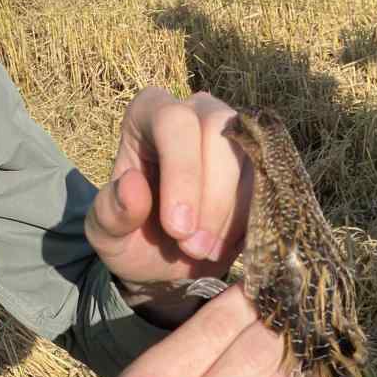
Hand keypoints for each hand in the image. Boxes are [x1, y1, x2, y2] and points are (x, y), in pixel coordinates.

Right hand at [0, 284, 298, 376]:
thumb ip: (181, 351)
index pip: (220, 325)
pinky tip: (274, 376)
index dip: (247, 297)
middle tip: (274, 311)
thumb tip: (241, 310)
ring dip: (285, 357)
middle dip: (273, 323)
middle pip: (259, 352)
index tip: (256, 285)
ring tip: (277, 343)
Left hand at [84, 88, 251, 325]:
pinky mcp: (260, 165)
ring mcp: (234, 135)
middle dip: (211, 198)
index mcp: (149, 114)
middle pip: (220, 132)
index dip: (182, 175)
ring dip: (231, 215)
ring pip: (250, 159)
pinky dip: (251, 221)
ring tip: (204, 252)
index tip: (177, 229)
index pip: (173, 122)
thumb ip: (112, 212)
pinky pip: (269, 184)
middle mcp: (195, 112)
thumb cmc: (132, 240)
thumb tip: (132, 186)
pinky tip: (225, 246)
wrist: (166, 264)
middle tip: (194, 248)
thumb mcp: (107, 236)